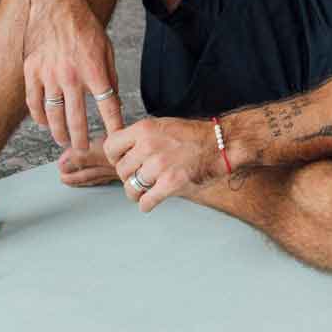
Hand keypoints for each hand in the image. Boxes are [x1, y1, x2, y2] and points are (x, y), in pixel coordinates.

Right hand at [23, 0, 125, 151]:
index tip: (115, 142)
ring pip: (53, 115)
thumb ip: (110, 77)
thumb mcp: (106, 49)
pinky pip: (34, 102)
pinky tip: (44, 123)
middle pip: (77, 119)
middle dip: (81, 139)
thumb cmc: (85, 26)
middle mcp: (71, 76)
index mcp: (94, 70)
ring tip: (64, 140)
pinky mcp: (31, 70)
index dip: (113, 127)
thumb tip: (113, 103)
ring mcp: (48, 74)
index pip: (107, 107)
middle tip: (82, 149)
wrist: (57, 4)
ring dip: (59, 132)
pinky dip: (39, 116)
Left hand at [104, 117, 219, 212]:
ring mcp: (159, 165)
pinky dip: (146, 205)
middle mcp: (148, 146)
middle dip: (128, 177)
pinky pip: (146, 201)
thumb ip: (140, 138)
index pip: (111, 146)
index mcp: (144, 129)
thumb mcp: (161, 126)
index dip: (115, 157)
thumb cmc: (192, 136)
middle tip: (138, 178)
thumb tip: (122, 153)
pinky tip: (150, 202)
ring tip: (143, 192)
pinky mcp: (170, 183)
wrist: (220, 144)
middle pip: (121, 170)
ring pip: (130, 187)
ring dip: (135, 193)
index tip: (121, 162)